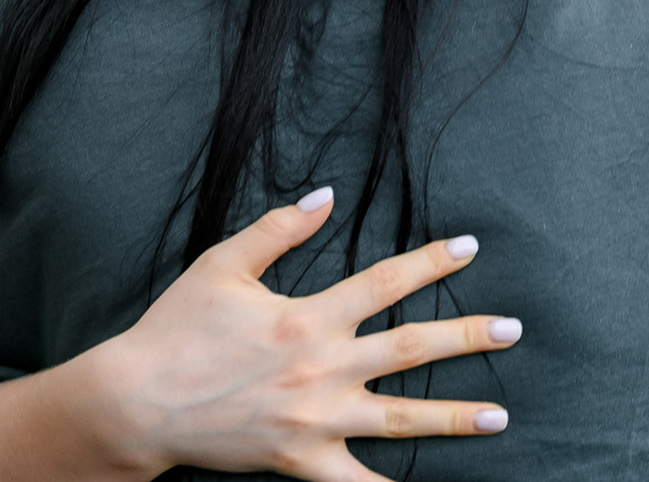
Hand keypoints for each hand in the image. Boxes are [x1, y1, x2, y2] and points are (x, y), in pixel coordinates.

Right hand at [85, 187, 519, 481]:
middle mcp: (320, 367)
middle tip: (512, 330)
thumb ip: (279, 228)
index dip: (431, 263)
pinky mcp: (299, 460)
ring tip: (499, 416)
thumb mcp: (223, 265)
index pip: (385, 283)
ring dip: (453, 417)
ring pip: (399, 419)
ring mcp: (314, 419)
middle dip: (467, 337)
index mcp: (308, 317)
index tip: (471, 248)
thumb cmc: (176, 330)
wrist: (135, 403)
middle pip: (411, 350)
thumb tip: (326, 194)